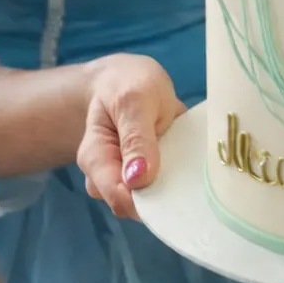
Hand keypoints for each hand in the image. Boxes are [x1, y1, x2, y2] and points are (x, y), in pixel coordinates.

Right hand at [77, 54, 186, 218]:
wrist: (127, 76)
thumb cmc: (126, 84)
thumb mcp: (134, 101)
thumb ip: (136, 138)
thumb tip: (138, 181)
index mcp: (96, 159)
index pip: (119, 198)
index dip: (147, 201)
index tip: (177, 187)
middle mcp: (106, 176)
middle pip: (134, 206)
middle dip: (161, 196)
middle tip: (187, 170)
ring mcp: (125, 177)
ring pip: (151, 200)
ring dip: (172, 187)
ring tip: (187, 160)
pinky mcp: (144, 174)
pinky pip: (162, 187)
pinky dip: (177, 178)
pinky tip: (187, 161)